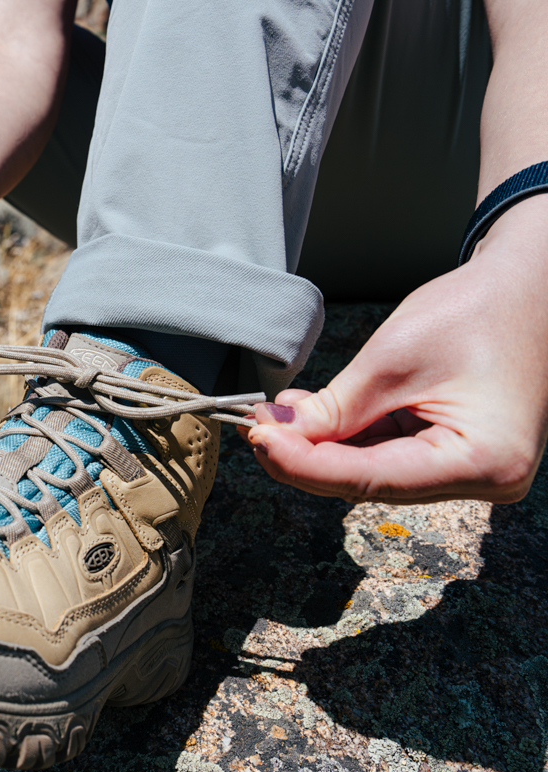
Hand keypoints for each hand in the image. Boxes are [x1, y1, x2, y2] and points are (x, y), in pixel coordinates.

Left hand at [246, 197, 547, 503]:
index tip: (259, 441)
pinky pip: (385, 455)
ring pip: (371, 472)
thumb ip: (334, 408)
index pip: (372, 478)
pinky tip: (308, 419)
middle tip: (255, 429)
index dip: (305, 465)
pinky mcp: (452, 455)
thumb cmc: (475, 310)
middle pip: (369, 481)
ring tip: (276, 416)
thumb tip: (276, 435)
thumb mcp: (391, 360)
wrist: (526, 285)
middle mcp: (483, 480)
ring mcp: (468, 471)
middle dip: (306, 458)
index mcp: (484, 462)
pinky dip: (344, 438)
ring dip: (320, 448)